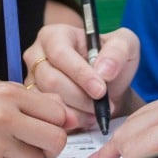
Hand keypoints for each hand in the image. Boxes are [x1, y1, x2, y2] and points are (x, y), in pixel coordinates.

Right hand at [0, 80, 70, 157]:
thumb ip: (36, 102)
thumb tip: (71, 117)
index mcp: (7, 93)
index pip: (58, 111)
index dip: (56, 122)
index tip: (45, 124)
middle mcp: (2, 116)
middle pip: (56, 139)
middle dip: (50, 144)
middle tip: (35, 142)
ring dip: (26, 157)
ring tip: (4, 146)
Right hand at [23, 24, 140, 129]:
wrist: (109, 87)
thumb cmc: (113, 61)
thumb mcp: (125, 46)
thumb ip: (118, 51)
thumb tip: (104, 70)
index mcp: (54, 35)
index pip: (60, 53)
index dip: (80, 74)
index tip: (101, 90)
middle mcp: (36, 56)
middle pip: (51, 80)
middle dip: (80, 97)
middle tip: (102, 105)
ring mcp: (31, 80)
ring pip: (48, 100)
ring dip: (77, 111)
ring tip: (96, 112)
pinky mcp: (33, 104)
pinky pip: (45, 117)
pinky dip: (70, 121)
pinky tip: (86, 118)